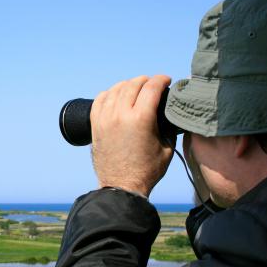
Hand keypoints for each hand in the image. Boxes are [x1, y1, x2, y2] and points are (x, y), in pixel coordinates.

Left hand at [90, 75, 173, 197]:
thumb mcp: (167, 148)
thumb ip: (169, 126)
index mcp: (141, 119)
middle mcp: (120, 114)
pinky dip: (110, 93)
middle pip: (133, 84)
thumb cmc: (146, 170)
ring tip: (136, 88)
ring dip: (128, 85)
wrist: (121, 186)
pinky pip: (100, 99)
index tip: (167, 80)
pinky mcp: (95, 124)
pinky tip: (116, 95)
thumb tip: (170, 113)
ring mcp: (105, 118)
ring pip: (116, 89)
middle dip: (146, 81)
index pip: (152, 87)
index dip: (162, 79)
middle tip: (153, 84)